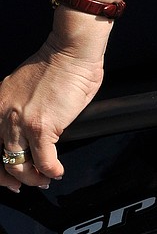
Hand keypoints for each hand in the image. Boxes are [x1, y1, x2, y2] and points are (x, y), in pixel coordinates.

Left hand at [0, 39, 103, 189]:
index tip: (7, 174)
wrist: (72, 50)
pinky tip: (58, 171)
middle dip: (10, 177)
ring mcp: (21, 123)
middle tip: (22, 183)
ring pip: (18, 165)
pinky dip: (52, 171)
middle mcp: (3, 114)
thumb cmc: (58, 63)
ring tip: (45, 178)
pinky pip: (44, 161)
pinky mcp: (43, 128)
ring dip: (32, 177)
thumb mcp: (24, 87)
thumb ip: (21, 109)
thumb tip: (30, 130)